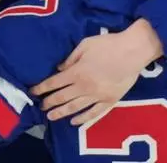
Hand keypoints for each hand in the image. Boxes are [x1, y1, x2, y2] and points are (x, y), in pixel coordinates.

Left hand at [30, 19, 161, 124]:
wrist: (133, 51)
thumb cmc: (109, 44)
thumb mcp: (85, 44)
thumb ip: (70, 58)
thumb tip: (59, 70)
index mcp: (77, 72)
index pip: (54, 83)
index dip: (42, 88)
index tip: (33, 92)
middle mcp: (84, 87)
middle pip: (62, 98)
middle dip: (49, 102)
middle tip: (41, 107)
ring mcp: (97, 96)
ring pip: (75, 108)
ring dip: (61, 113)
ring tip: (51, 117)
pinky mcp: (110, 101)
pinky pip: (94, 114)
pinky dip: (83, 119)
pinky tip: (74, 122)